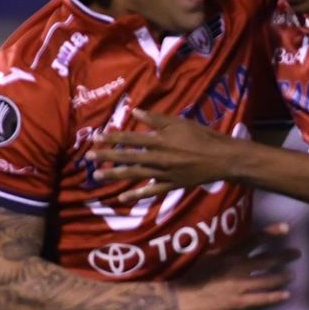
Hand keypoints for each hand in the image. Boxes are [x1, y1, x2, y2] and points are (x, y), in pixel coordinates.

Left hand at [89, 109, 238, 202]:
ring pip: (134, 174)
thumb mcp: (179, 122)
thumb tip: (135, 112)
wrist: (220, 158)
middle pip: (128, 157)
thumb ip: (156, 118)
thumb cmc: (201, 136)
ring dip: (115, 175)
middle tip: (88, 158)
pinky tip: (122, 198)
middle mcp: (158, 157)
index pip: (130, 138)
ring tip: (97, 176)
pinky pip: (151, 191)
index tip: (96, 138)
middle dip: (106, 157)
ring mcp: (163, 173)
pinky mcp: (170, 185)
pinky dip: (137, 195)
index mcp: (159, 140)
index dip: (112, 138)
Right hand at [171, 222, 299, 309]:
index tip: (286, 229)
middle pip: (267, 259)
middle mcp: (237, 267)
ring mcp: (239, 285)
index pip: (254, 239)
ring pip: (268, 279)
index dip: (271, 232)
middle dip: (285, 255)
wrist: (181, 298)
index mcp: (229, 254)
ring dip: (283, 276)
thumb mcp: (210, 257)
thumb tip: (241, 246)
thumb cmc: (194, 276)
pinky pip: (262, 299)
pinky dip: (276, 296)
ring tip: (292, 275)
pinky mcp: (238, 302)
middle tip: (298, 253)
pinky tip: (286, 294)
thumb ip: (227, 251)